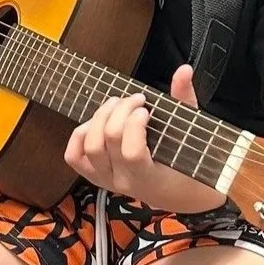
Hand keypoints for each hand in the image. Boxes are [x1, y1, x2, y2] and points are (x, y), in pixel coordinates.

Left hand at [64, 64, 226, 212]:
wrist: (178, 195)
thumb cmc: (186, 165)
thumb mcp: (190, 134)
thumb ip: (184, 99)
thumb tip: (183, 70)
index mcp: (149, 177)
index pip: (131, 152)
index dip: (134, 125)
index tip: (146, 110)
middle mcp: (122, 181)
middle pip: (105, 141)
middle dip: (119, 112)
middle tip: (135, 100)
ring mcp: (104, 179)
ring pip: (88, 145)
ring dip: (99, 117)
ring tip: (117, 105)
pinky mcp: (93, 175)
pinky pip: (73, 156)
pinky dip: (79, 134)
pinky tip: (97, 122)